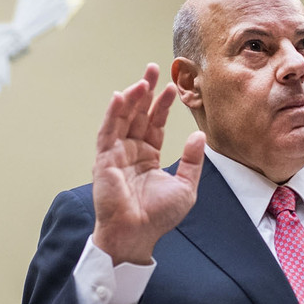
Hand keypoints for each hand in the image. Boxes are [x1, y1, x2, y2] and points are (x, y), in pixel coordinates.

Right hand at [92, 63, 205, 265]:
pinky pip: (108, 131)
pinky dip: (113, 113)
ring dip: (131, 97)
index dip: (162, 105)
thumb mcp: (185, 187)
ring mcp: (116, 154)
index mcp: (148, 156)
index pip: (155, 123)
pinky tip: (120, 96)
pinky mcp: (104, 160)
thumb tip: (199, 135)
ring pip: (122, 118)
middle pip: (138, 114)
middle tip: (154, 68)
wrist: (137, 235)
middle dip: (146, 91)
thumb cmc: (158, 217)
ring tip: (143, 79)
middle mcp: (131, 151)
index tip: (173, 87)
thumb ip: (192, 161)